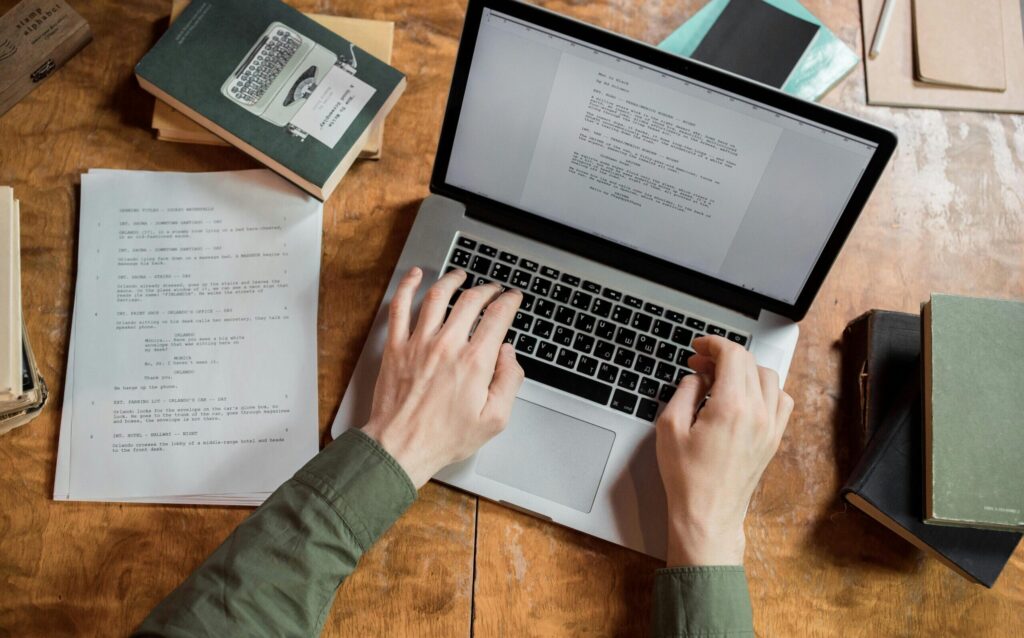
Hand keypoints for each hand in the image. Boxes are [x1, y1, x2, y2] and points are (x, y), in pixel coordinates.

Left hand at [361, 267, 524, 487]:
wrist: (401, 447)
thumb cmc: (445, 437)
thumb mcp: (494, 419)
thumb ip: (509, 382)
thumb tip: (509, 354)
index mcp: (474, 362)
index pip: (497, 317)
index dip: (509, 302)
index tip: (512, 299)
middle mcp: (447, 346)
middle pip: (470, 300)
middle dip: (487, 290)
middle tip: (492, 290)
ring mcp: (419, 344)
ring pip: (437, 296)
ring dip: (452, 280)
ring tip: (461, 276)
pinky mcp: (396, 348)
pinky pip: (399, 308)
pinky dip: (407, 287)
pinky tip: (415, 276)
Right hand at [655, 335, 793, 566]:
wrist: (708, 514)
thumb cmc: (687, 478)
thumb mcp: (670, 427)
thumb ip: (685, 392)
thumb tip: (697, 377)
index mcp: (732, 407)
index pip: (733, 355)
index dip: (713, 344)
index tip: (699, 347)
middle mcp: (758, 413)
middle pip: (749, 363)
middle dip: (723, 356)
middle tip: (700, 364)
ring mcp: (770, 427)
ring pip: (768, 378)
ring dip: (745, 370)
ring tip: (720, 379)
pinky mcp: (774, 439)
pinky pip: (781, 400)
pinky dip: (765, 389)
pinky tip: (744, 397)